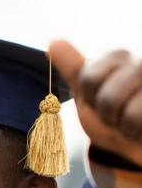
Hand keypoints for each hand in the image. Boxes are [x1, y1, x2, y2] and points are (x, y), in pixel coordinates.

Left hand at [50, 40, 141, 166]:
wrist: (134, 144)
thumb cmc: (111, 118)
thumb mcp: (87, 94)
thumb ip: (74, 70)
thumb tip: (54, 42)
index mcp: (119, 58)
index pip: (88, 79)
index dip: (89, 98)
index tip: (98, 100)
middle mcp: (141, 63)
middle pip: (108, 97)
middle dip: (107, 115)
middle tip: (117, 114)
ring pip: (130, 111)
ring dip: (125, 126)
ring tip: (132, 122)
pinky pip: (140, 119)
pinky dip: (138, 132)